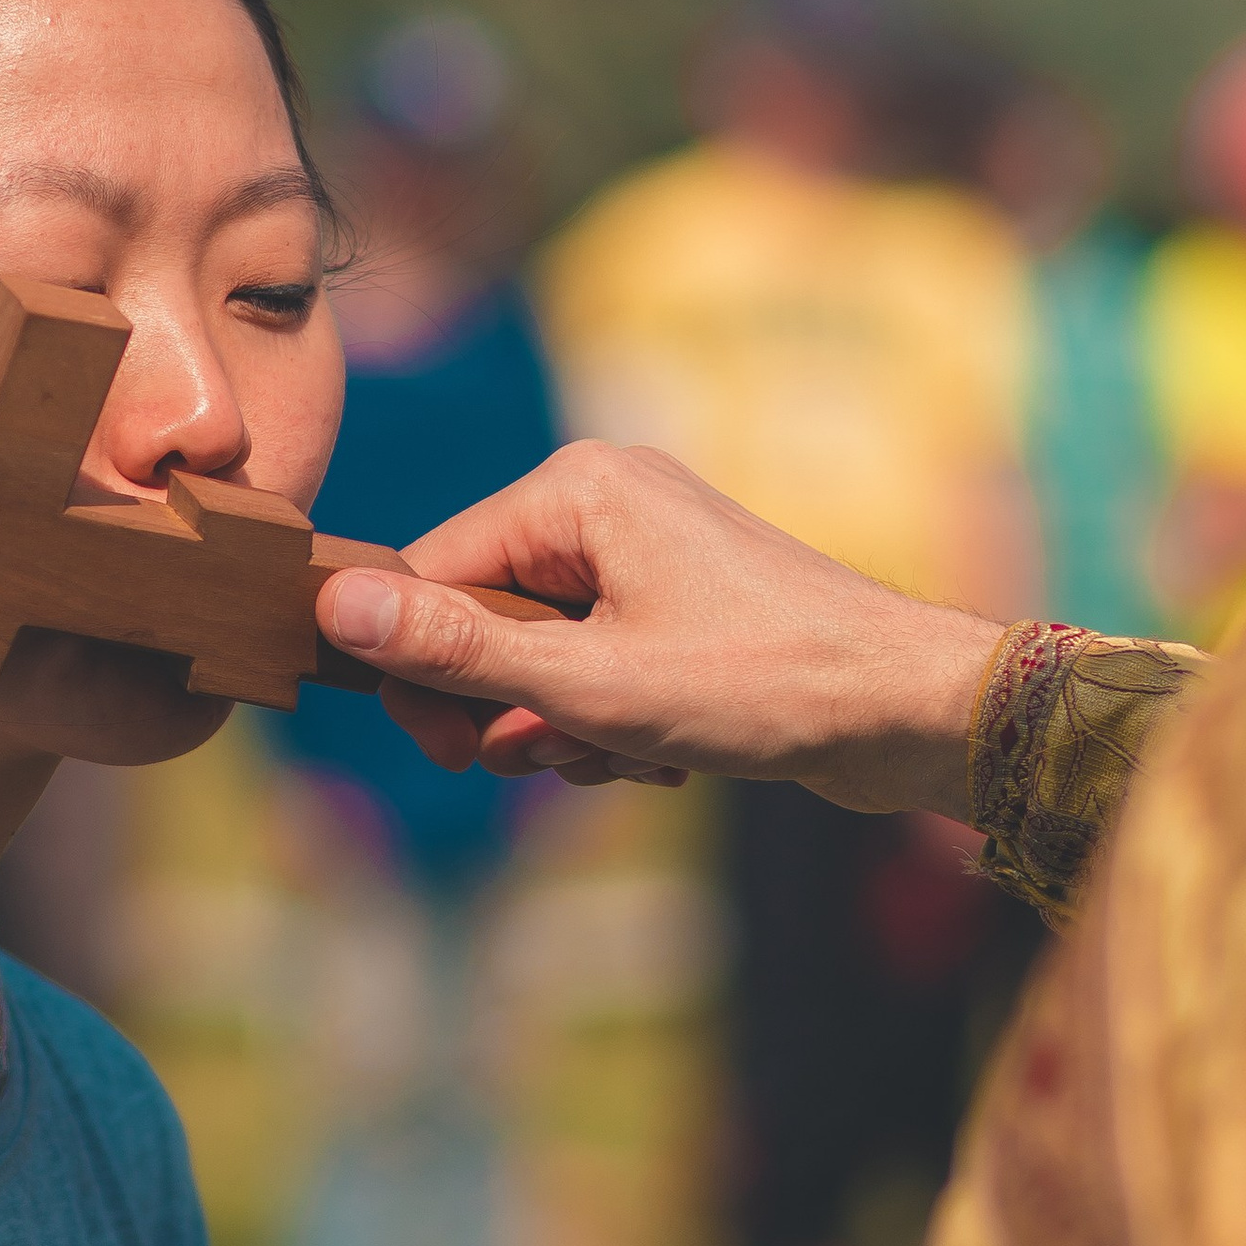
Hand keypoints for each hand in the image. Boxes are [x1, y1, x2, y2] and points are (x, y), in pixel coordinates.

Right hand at [313, 440, 1006, 817]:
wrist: (909, 711)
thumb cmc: (765, 684)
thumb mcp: (588, 684)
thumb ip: (457, 651)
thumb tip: (336, 610)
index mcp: (578, 488)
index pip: (433, 570)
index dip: (421, 670)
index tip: (446, 752)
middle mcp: (609, 498)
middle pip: (486, 614)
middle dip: (508, 704)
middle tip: (545, 758)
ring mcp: (649, 549)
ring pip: (541, 653)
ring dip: (565, 725)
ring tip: (629, 754)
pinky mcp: (681, 600)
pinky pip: (597, 663)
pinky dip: (613, 720)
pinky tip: (665, 752)